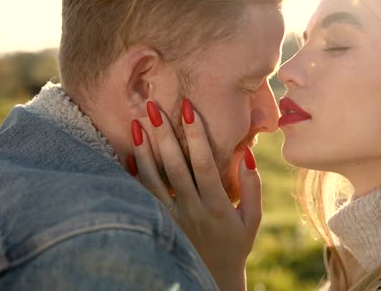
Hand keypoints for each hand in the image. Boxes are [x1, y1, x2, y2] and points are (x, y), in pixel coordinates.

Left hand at [131, 100, 260, 290]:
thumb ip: (252, 186)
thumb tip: (245, 154)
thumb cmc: (236, 243)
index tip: (189, 109)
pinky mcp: (159, 224)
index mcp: (216, 205)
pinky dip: (134, 175)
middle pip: (174, 166)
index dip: (196, 136)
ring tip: (137, 122)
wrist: (213, 277)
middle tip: (153, 106)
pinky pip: (143, 196)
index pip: (204, 164)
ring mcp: (172, 218)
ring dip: (144, 150)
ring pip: (154, 179)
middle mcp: (191, 209)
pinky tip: (128, 153)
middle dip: (164, 134)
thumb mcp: (252, 218)